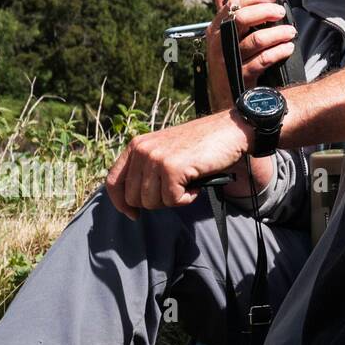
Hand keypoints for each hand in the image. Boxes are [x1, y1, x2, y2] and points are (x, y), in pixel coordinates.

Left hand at [104, 110, 251, 219]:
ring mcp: (156, 158)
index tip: (133, 214)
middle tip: (177, 189)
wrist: (231, 130)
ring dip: (174, 199)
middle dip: (157, 201)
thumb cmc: (202, 144)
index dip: (120, 203)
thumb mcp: (166, 150)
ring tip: (189, 182)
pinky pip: (172, 200)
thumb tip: (132, 201)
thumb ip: (146, 168)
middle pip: (134, 198)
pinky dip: (187, 198)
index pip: (113, 182)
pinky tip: (197, 184)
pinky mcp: (172, 168)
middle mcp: (142, 150)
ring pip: (152, 202)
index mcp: (136, 145)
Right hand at [205, 0, 296, 111]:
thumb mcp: (223, 37)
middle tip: (281, 12)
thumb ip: (226, 14)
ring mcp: (229, 61)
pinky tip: (288, 48)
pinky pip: (263, 60)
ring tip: (290, 31)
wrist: (225, 98)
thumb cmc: (228, 62)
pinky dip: (279, 51)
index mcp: (216, 29)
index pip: (232, 5)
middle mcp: (219, 43)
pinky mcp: (241, 76)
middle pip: (242, 18)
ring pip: (256, 40)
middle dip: (266, 12)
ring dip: (277, 33)